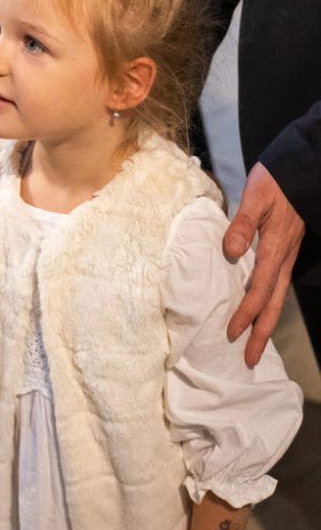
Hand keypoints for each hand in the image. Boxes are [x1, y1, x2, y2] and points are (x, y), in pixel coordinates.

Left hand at [223, 163, 304, 367]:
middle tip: (249, 358)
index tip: (232, 333)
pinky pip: (277, 284)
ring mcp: (286, 255)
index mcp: (274, 249)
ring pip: (277, 296)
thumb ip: (241, 223)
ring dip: (266, 322)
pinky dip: (269, 302)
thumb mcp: (255, 197)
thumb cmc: (275, 182)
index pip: (260, 289)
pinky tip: (260, 308)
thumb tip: (229, 249)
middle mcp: (283, 258)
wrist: (299, 171)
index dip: (247, 313)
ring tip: (255, 343)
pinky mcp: (284, 249)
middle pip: (273, 303)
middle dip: (261, 332)